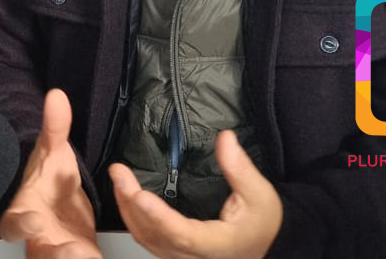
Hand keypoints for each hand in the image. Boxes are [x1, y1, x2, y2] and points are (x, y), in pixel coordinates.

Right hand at [0, 90, 101, 258]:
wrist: (66, 205)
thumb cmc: (51, 181)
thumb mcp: (55, 154)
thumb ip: (55, 128)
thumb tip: (57, 96)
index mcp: (25, 213)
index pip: (13, 224)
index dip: (21, 225)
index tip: (34, 220)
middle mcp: (38, 238)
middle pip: (39, 254)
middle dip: (54, 254)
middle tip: (71, 250)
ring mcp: (57, 251)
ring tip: (87, 255)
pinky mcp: (78, 258)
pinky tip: (98, 257)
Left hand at [109, 130, 281, 258]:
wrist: (266, 244)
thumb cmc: (263, 224)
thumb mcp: (259, 195)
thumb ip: (240, 168)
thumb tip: (226, 138)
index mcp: (216, 244)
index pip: (183, 234)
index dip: (159, 216)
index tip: (140, 194)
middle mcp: (195, 256)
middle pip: (156, 235)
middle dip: (132, 203)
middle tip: (119, 173)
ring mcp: (183, 257)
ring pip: (147, 239)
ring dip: (128, 209)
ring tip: (119, 179)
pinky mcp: (176, 252)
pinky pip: (148, 239)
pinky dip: (133, 218)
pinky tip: (127, 197)